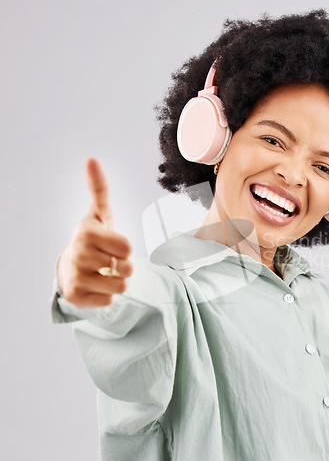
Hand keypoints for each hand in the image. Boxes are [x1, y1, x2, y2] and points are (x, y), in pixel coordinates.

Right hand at [57, 158, 132, 307]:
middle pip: (127, 268)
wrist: (70, 267)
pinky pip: (110, 301)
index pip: (127, 248)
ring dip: (117, 282)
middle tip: (108, 261)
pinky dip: (107, 295)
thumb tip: (91, 159)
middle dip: (123, 266)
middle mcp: (78, 253)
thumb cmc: (92, 239)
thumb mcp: (99, 214)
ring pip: (121, 286)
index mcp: (87, 232)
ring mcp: (75, 276)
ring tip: (103, 273)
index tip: (113, 246)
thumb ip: (99, 189)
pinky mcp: (75, 297)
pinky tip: (95, 286)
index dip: (125, 249)